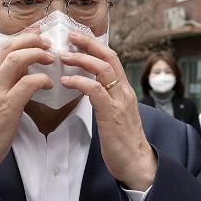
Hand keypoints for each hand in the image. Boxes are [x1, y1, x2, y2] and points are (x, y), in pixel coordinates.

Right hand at [0, 34, 54, 180]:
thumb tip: (19, 73)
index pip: (2, 47)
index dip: (22, 38)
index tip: (37, 36)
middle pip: (10, 46)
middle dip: (32, 40)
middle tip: (48, 44)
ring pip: (18, 59)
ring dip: (38, 54)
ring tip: (51, 59)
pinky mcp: (7, 106)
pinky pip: (28, 83)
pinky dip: (43, 79)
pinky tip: (49, 85)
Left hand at [58, 33, 156, 190]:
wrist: (137, 164)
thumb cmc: (122, 143)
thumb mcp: (114, 115)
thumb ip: (104, 100)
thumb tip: (88, 89)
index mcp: (124, 91)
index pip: (112, 59)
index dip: (95, 46)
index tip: (78, 39)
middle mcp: (124, 92)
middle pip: (109, 57)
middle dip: (89, 44)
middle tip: (70, 36)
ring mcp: (120, 102)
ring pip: (103, 69)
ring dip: (82, 59)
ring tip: (63, 56)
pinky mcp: (112, 114)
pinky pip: (96, 90)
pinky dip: (79, 82)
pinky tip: (66, 81)